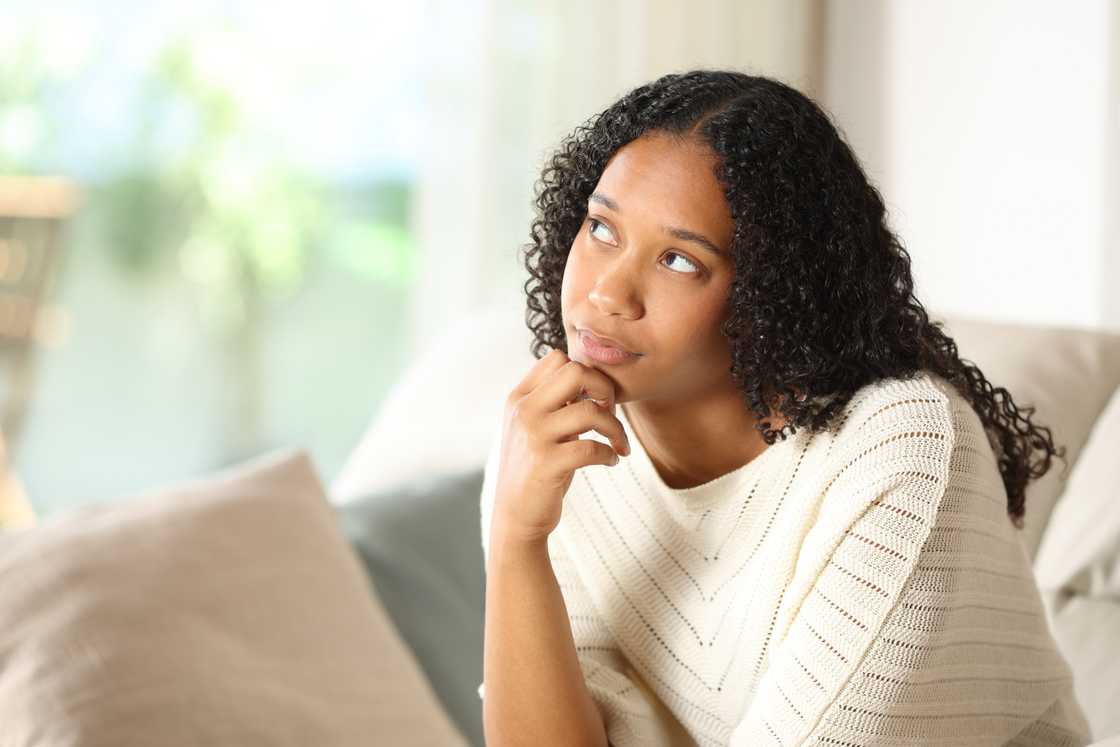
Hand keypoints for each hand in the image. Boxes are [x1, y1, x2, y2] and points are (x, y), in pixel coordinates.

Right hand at [491, 348, 631, 543]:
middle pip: (575, 372)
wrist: (516, 515)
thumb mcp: (536, 427)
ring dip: (615, 428)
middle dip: (604, 389)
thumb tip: (593, 379)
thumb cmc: (535, 467)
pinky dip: (610, 453)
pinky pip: (592, 448)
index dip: (587, 374)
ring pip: (590, 411)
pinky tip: (611, 461)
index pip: (558, 358)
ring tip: (619, 443)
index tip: (596, 399)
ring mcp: (533, 436)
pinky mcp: (546, 464)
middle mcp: (523, 411)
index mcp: (520, 397)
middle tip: (610, 414)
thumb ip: (556, 402)